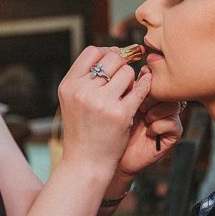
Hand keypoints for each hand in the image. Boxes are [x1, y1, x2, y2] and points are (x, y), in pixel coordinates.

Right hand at [57, 46, 151, 174]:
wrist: (85, 163)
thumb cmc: (82, 131)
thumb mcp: (72, 101)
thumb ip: (86, 78)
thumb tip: (113, 52)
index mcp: (69, 85)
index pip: (91, 52)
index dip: (106, 53)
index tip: (113, 62)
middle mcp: (83, 91)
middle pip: (112, 59)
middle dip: (121, 66)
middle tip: (122, 80)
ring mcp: (102, 102)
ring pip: (127, 72)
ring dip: (131, 80)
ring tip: (126, 94)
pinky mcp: (121, 114)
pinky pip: (140, 88)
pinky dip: (145, 85)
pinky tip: (145, 86)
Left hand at [116, 66, 183, 176]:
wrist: (108, 158)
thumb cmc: (107, 129)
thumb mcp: (112, 104)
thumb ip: (122, 87)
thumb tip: (130, 66)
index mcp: (145, 93)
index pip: (153, 76)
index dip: (145, 77)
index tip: (131, 84)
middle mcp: (159, 103)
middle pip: (166, 88)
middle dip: (150, 94)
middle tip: (139, 104)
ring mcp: (167, 118)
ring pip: (173, 103)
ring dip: (156, 109)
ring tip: (143, 117)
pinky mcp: (171, 135)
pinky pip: (172, 123)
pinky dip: (158, 125)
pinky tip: (147, 131)